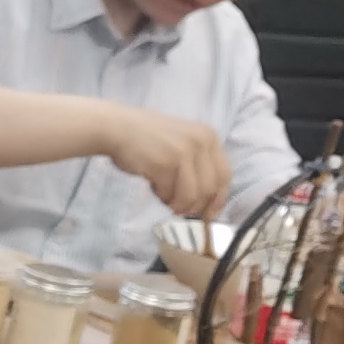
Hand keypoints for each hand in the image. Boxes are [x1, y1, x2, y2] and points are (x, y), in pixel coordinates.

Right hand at [104, 108, 232, 220]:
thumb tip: (207, 200)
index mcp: (209, 137)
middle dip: (194, 206)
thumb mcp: (183, 142)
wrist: (118, 128)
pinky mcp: (165, 164)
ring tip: (164, 196)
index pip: (225, 176)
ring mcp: (184, 152)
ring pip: (192, 196)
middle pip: (210, 190)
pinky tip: (153, 186)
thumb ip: (199, 163)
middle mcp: (201, 142)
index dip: (218, 200)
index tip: (208, 215)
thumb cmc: (148, 139)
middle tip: (179, 208)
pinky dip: (162, 196)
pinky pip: (170, 194)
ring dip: (177, 204)